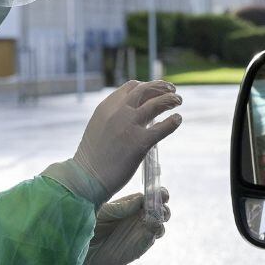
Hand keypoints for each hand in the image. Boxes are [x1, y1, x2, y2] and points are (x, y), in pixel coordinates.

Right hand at [74, 81, 182, 198]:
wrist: (85, 178)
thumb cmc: (92, 157)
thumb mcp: (98, 127)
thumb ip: (113, 116)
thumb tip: (133, 112)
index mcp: (106, 107)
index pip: (131, 87)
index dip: (146, 86)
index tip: (155, 90)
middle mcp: (118, 112)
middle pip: (145, 90)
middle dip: (161, 87)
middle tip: (172, 90)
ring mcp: (129, 126)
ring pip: (156, 104)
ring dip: (170, 100)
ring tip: (178, 101)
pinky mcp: (140, 143)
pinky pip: (162, 127)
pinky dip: (173, 121)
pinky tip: (177, 120)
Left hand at [81, 189, 170, 264]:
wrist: (82, 245)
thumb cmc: (90, 222)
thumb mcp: (104, 211)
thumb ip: (122, 207)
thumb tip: (141, 200)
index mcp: (133, 203)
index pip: (152, 195)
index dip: (160, 193)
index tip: (162, 194)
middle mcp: (140, 216)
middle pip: (161, 210)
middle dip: (164, 208)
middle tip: (159, 208)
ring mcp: (140, 231)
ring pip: (160, 224)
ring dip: (161, 221)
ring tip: (153, 219)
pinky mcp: (139, 246)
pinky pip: (152, 238)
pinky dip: (155, 233)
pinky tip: (151, 229)